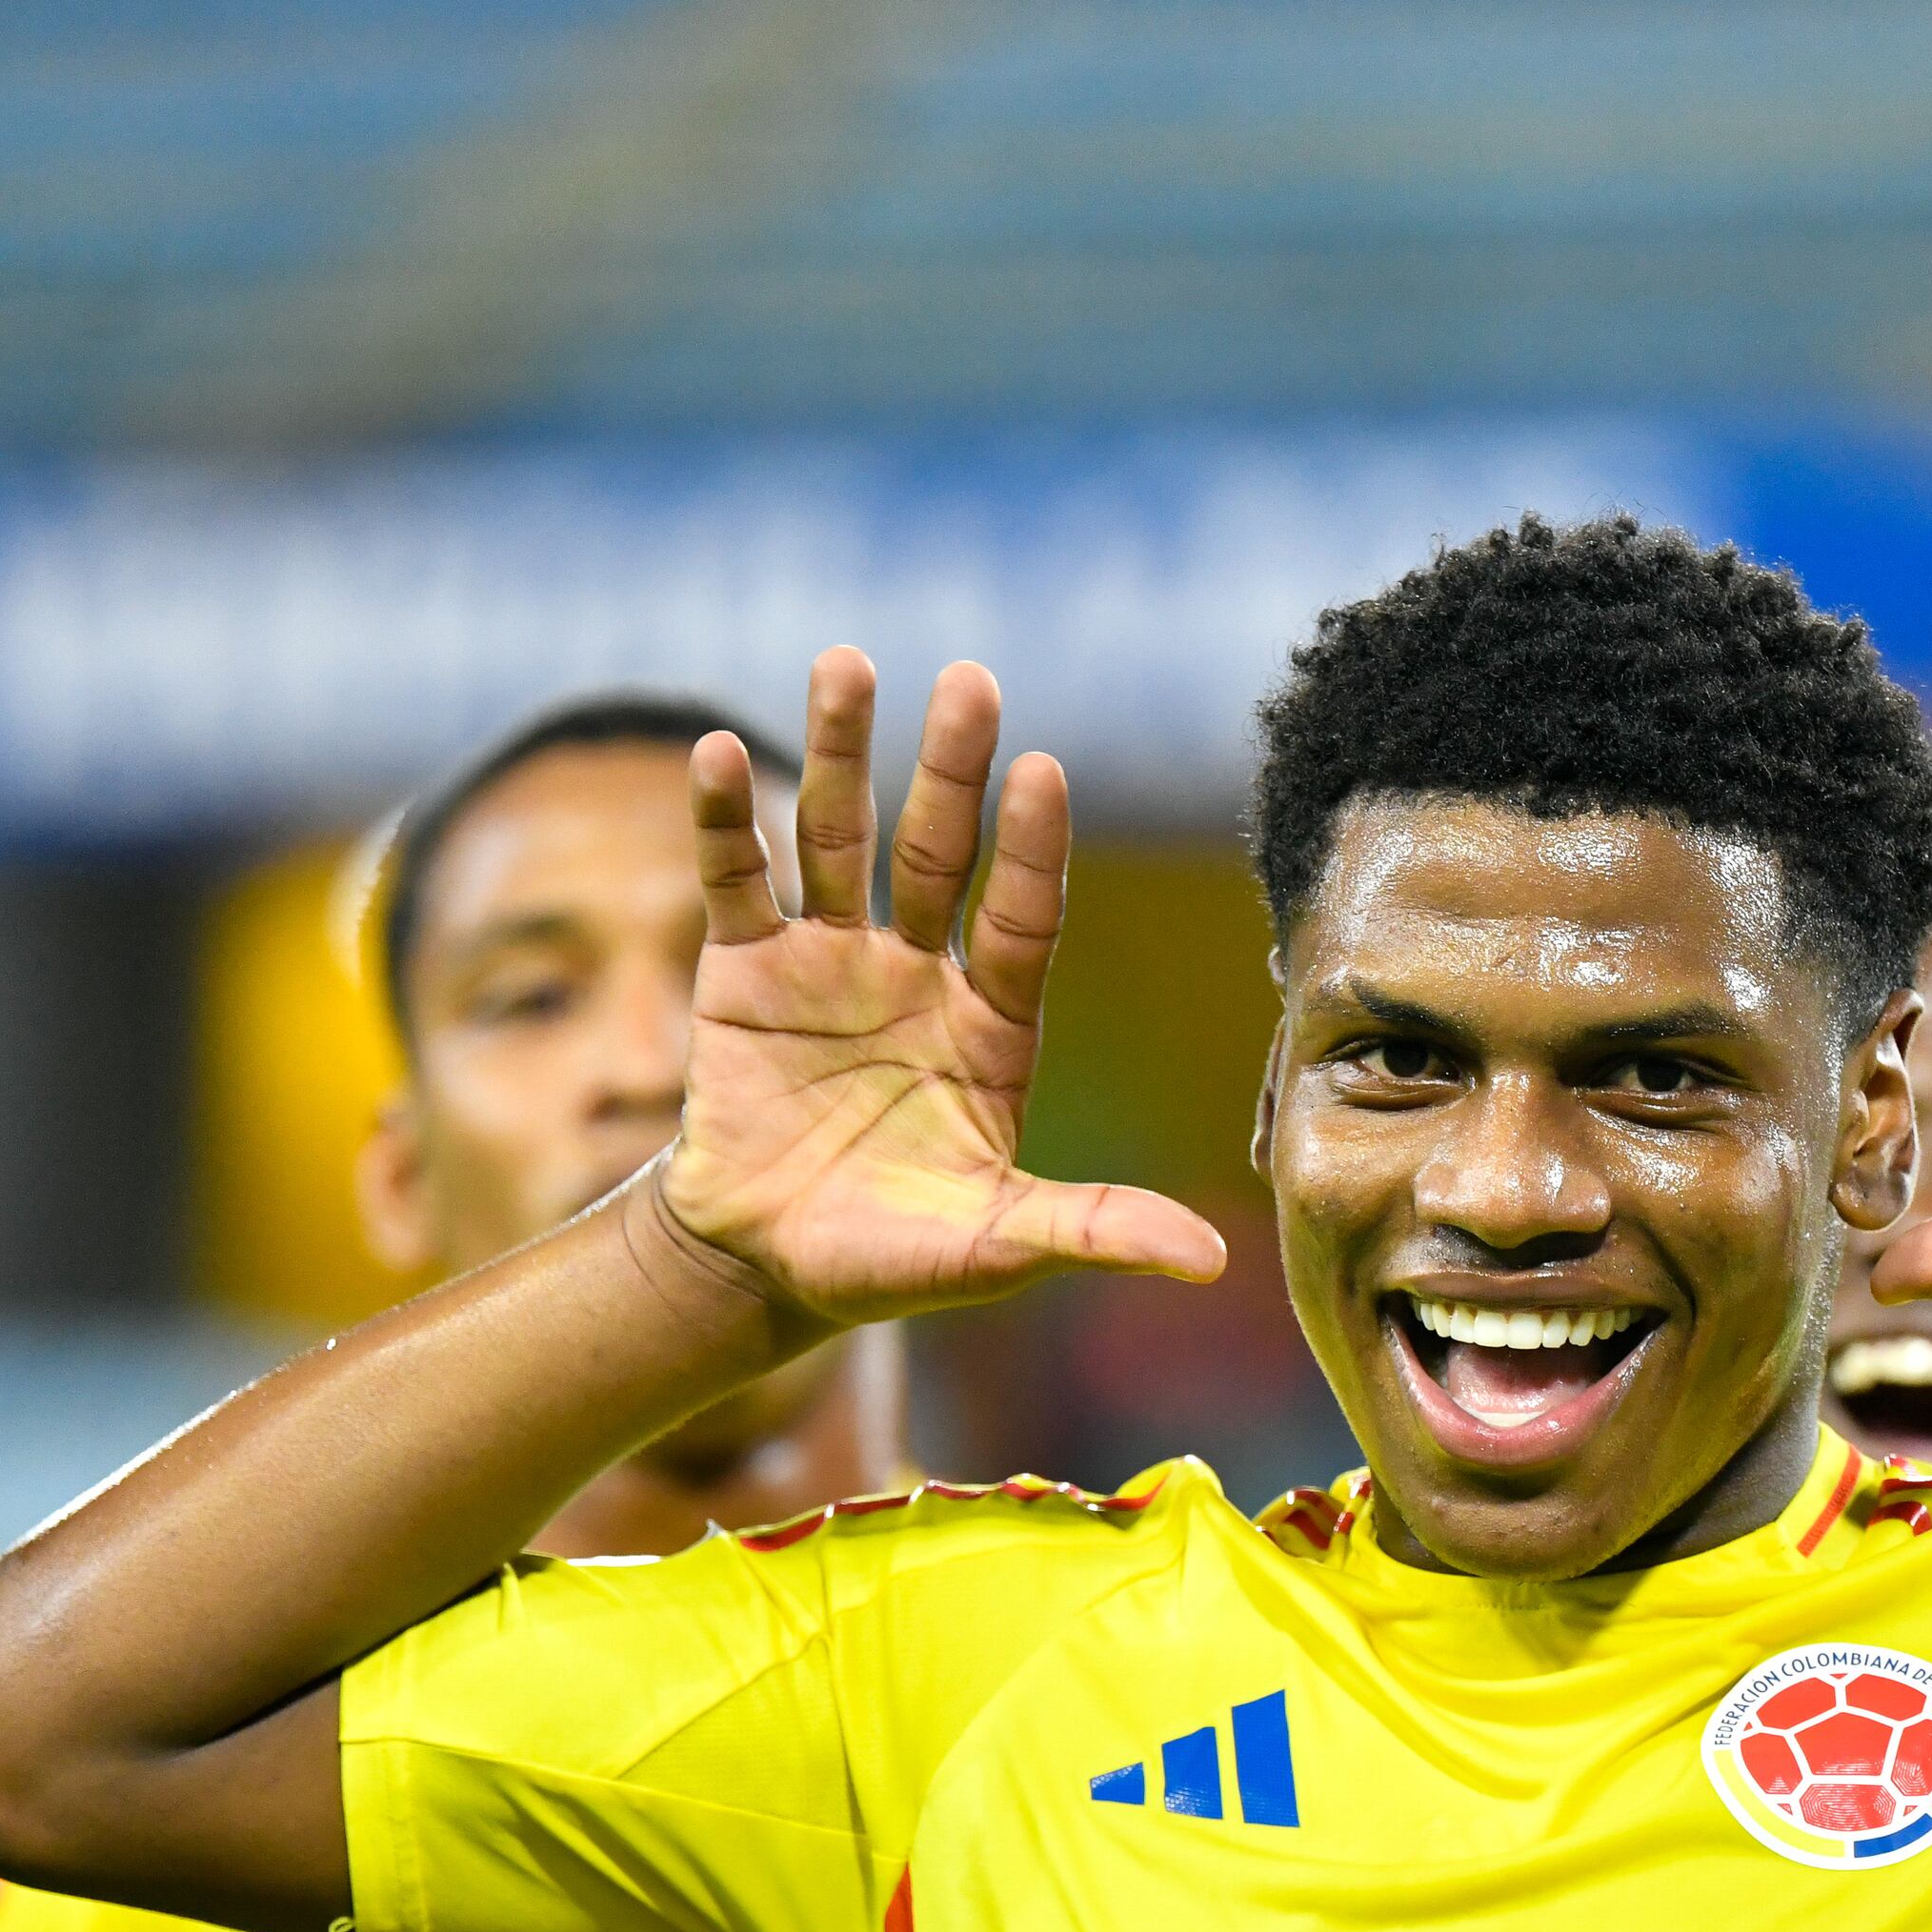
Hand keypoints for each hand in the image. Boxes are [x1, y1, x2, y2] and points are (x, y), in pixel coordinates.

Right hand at [648, 650, 1225, 1342]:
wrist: (765, 1269)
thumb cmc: (890, 1259)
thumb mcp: (998, 1250)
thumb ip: (1094, 1233)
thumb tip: (1215, 1262)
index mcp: (993, 1026)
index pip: (1022, 918)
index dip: (1031, 849)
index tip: (1045, 769)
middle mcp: (919, 972)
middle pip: (939, 853)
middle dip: (951, 770)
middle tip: (971, 680)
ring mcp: (829, 960)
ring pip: (838, 838)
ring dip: (840, 753)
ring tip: (847, 663)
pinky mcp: (743, 970)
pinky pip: (736, 881)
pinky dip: (725, 821)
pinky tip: (716, 751)